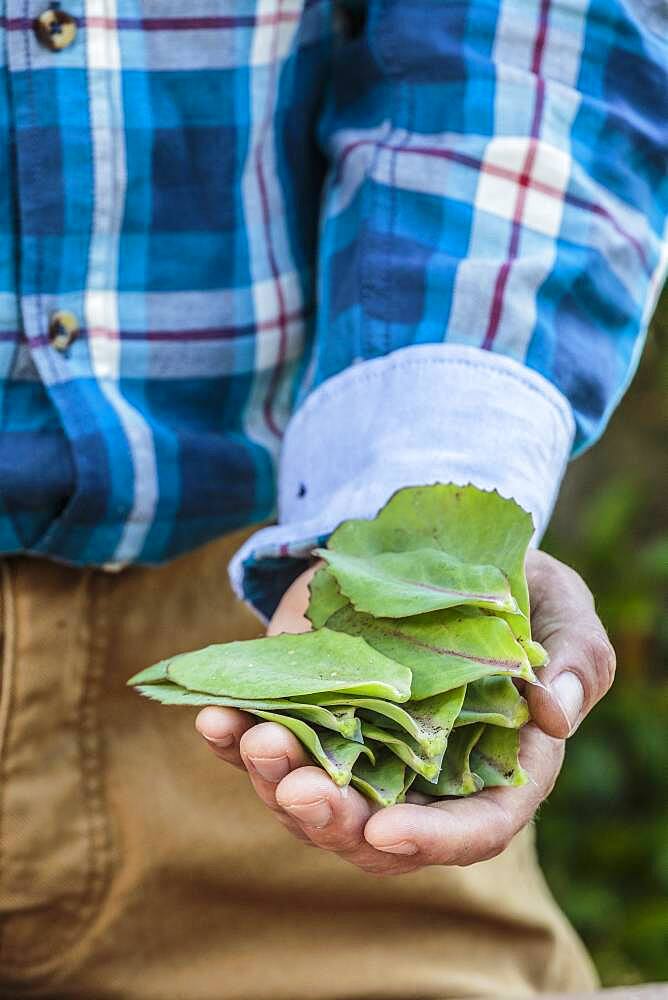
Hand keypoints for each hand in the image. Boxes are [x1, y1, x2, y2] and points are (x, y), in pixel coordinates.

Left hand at [196, 551, 614, 874]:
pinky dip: (235, 738)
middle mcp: (419, 774)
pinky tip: (214, 719)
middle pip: (375, 831)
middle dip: (332, 818)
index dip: (432, 840)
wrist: (435, 546)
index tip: (385, 829)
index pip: (473, 829)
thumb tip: (556, 711)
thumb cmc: (512, 586)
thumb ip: (577, 656)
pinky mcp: (309, 711)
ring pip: (312, 798)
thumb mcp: (560, 606)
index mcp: (492, 766)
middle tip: (298, 789)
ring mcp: (357, 746)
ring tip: (252, 739)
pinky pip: (269, 741)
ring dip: (274, 780)